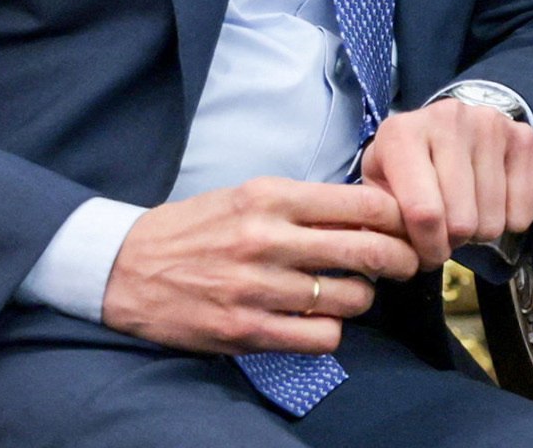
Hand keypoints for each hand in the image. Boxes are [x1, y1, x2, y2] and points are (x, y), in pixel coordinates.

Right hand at [103, 177, 418, 354]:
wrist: (125, 268)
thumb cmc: (198, 226)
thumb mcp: (250, 195)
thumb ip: (307, 204)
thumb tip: (373, 212)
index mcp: (271, 197)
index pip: (363, 202)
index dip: (398, 216)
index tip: (407, 224)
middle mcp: (266, 239)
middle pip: (366, 250)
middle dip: (400, 259)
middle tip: (406, 263)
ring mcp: (255, 288)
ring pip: (349, 298)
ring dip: (362, 298)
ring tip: (351, 292)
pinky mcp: (244, 331)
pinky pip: (319, 338)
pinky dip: (331, 332)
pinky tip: (319, 321)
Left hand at [360, 98, 532, 271]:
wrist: (443, 125)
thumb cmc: (407, 163)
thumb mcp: (379, 185)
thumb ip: (382, 219)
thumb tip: (399, 256)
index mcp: (403, 134)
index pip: (423, 213)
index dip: (427, 248)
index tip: (427, 256)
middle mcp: (449, 119)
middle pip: (462, 220)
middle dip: (453, 240)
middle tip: (446, 232)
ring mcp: (491, 125)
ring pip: (493, 218)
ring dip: (480, 231)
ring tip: (466, 213)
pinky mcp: (523, 136)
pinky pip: (524, 206)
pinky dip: (511, 219)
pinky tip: (494, 204)